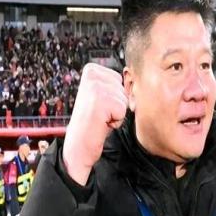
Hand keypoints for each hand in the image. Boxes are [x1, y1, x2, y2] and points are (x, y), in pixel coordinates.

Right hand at [63, 64, 127, 184]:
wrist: (78, 145)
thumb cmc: (93, 123)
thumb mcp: (103, 97)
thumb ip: (115, 85)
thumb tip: (136, 81)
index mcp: (91, 70)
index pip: (120, 80)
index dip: (115, 98)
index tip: (100, 106)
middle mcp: (91, 75)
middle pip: (124, 89)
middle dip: (117, 105)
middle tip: (100, 114)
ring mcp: (95, 87)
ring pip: (125, 100)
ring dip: (117, 113)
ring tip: (100, 118)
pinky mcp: (101, 100)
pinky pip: (123, 110)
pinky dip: (116, 121)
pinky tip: (101, 123)